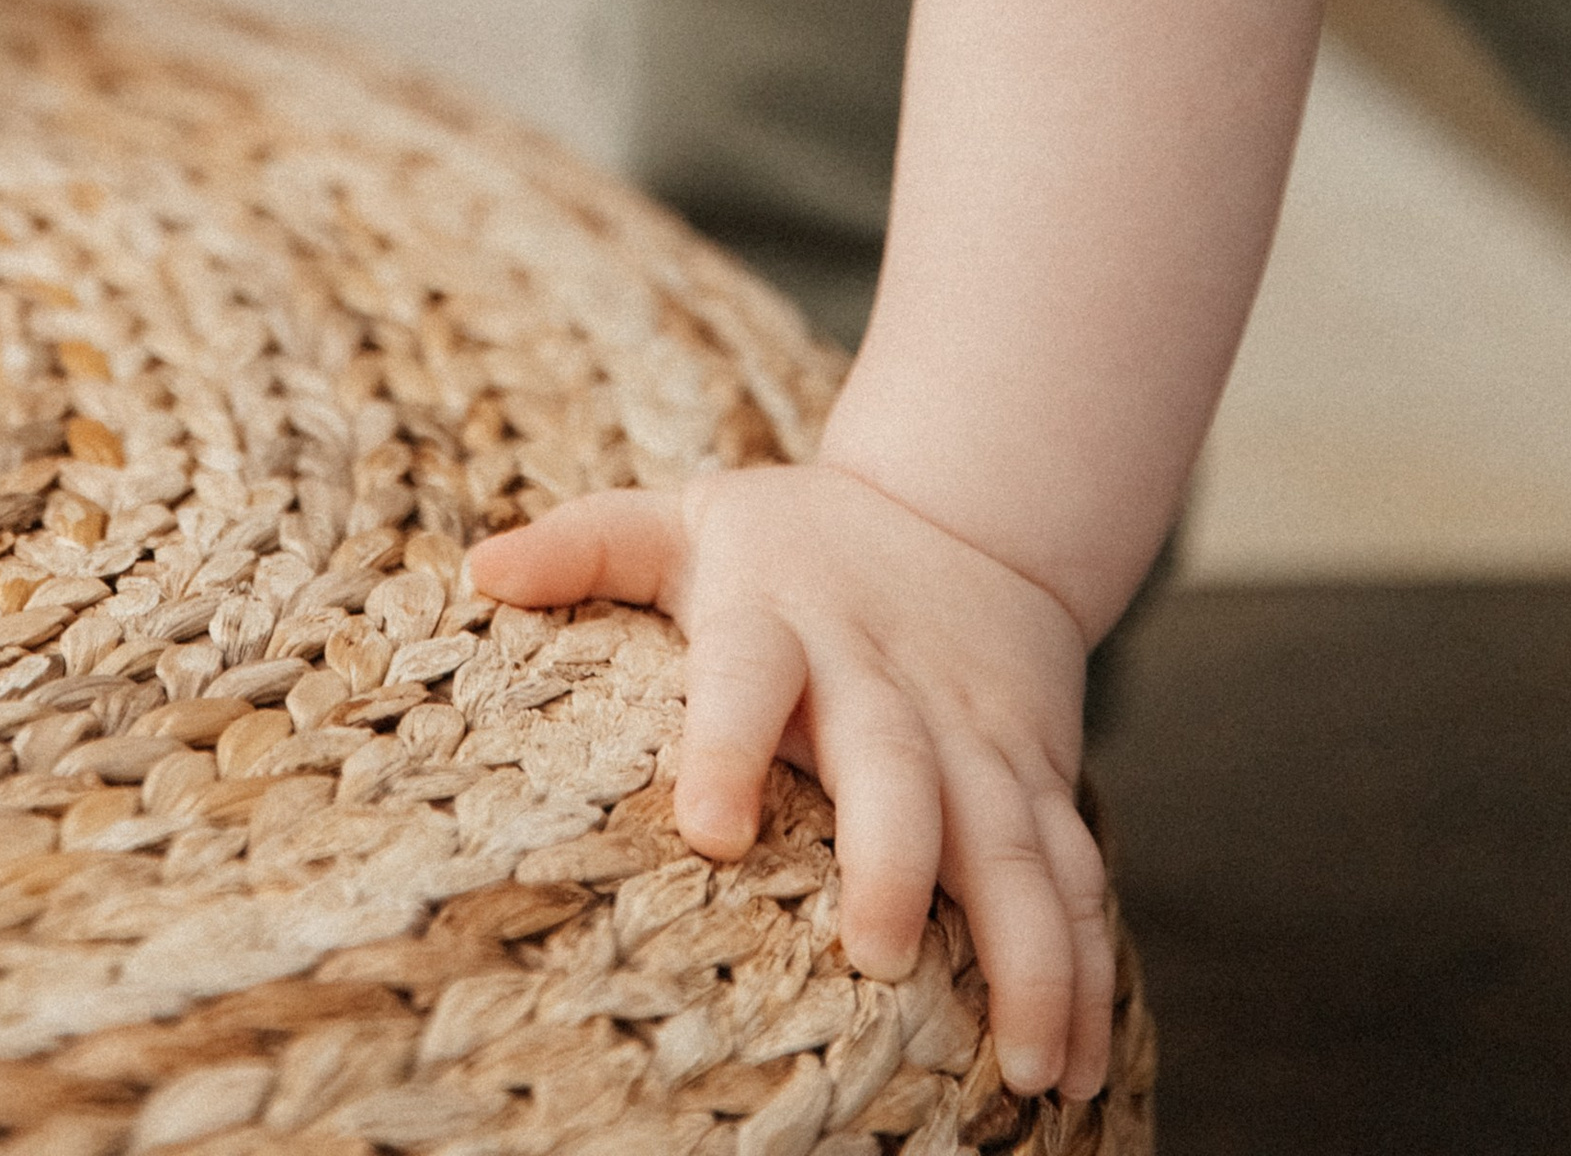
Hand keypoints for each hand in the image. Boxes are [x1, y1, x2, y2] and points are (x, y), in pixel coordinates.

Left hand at [470, 461, 1108, 1100]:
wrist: (964, 508)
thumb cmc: (789, 544)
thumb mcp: (686, 518)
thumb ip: (588, 544)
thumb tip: (480, 570)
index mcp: (782, 619)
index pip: (747, 671)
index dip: (726, 739)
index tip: (707, 827)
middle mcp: (885, 681)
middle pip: (896, 769)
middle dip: (895, 858)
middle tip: (876, 952)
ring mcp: (974, 734)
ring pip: (1013, 842)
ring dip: (1027, 948)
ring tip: (1028, 1063)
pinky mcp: (1038, 773)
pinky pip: (1074, 873)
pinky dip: (1089, 965)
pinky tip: (1083, 1062)